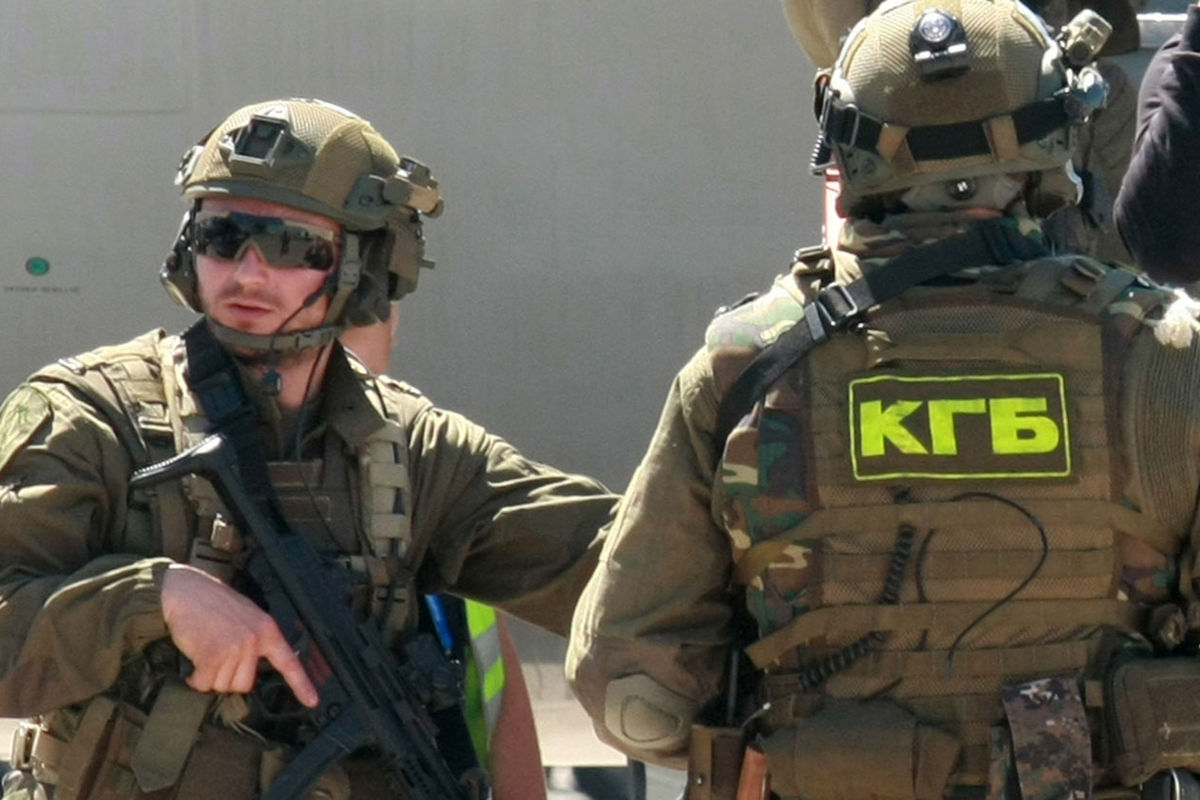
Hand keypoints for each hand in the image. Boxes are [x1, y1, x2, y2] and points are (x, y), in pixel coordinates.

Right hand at [160, 563, 318, 706]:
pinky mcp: (212, 655)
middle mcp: (254, 640)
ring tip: (206, 651)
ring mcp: (235, 648)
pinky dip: (195, 679)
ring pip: (223, 685)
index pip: (289, 662)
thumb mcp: (248, 617)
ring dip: (210, 676)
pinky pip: (204, 683)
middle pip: (244, 685)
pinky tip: (194, 663)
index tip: (312, 701)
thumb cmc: (213, 604)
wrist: (187, 591)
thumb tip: (251, 670)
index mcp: (268, 631)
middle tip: (218, 656)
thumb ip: (256, 640)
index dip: (301, 684)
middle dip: (228, 677)